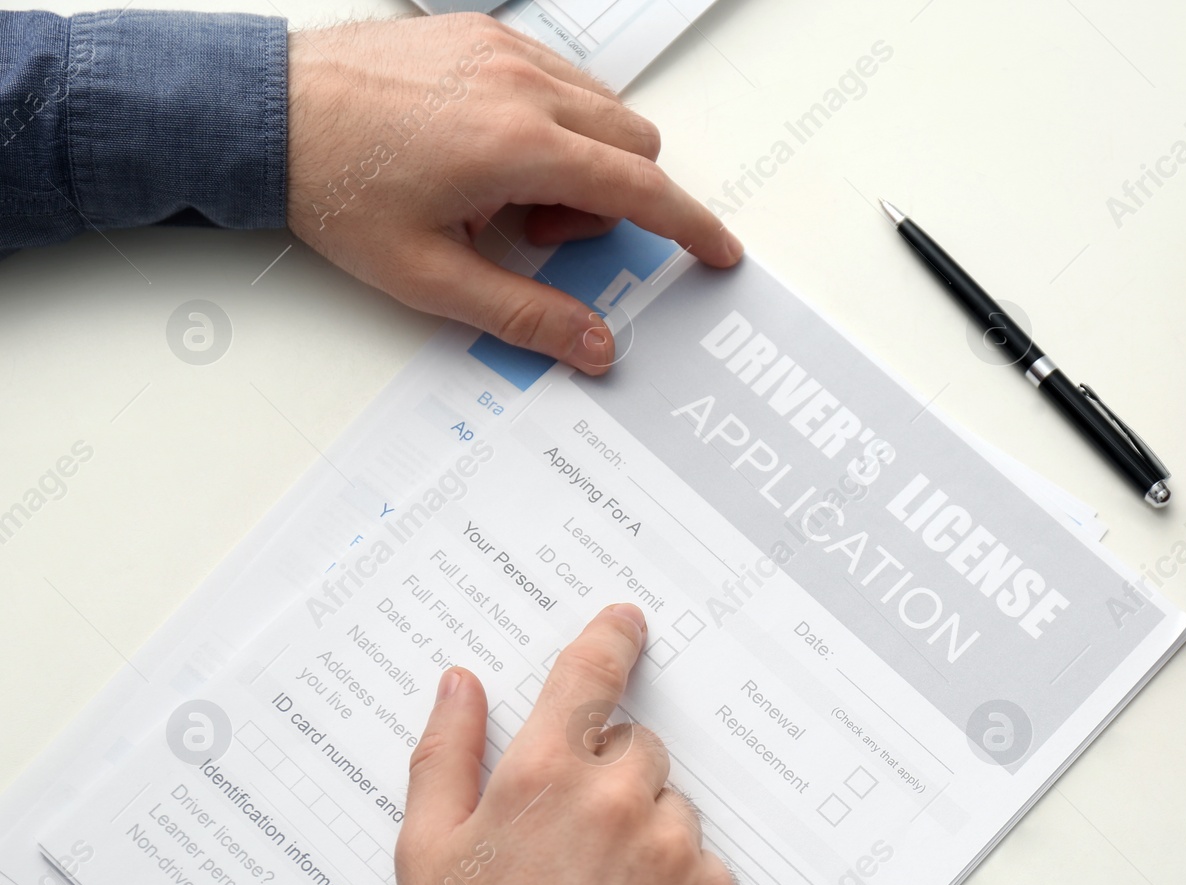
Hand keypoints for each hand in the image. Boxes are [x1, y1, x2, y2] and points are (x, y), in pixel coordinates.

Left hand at [285, 15, 740, 373]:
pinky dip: (555, 120)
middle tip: (537, 232)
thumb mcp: (428, 278)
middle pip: (636, 144)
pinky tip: (491, 149)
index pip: (642, 189)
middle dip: (615, 200)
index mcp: (519, 147)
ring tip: (503, 191)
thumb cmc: (334, 187)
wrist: (264, 112)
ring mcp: (505, 51)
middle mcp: (524, 86)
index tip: (718, 251)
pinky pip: (562, 77)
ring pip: (603, 109)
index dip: (692, 227)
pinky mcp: (484, 33)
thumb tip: (595, 345)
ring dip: (584, 159)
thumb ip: (524, 314)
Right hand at [396, 603, 738, 884]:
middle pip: (639, 748)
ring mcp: (672, 850)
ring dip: (647, 833)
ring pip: (674, 807)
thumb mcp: (425, 854)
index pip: (589, 677)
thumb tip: (461, 684)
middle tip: (572, 844)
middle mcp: (614, 801)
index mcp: (541, 776)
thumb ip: (446, 753)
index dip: (611, 640)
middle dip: (611, 778)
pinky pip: (705, 863)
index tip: (627, 623)